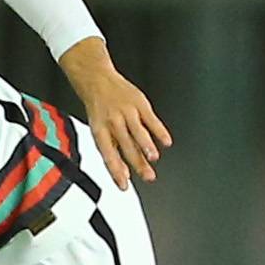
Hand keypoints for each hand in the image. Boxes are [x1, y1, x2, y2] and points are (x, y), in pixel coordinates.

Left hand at [58, 38, 171, 189]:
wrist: (97, 79)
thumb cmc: (99, 108)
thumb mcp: (99, 129)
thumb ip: (112, 151)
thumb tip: (122, 175)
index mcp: (100, 130)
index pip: (108, 155)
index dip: (116, 172)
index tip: (124, 185)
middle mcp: (113, 121)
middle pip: (126, 146)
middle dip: (138, 163)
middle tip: (148, 177)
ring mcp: (126, 111)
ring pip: (138, 131)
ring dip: (146, 146)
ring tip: (154, 158)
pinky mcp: (139, 102)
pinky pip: (151, 118)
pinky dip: (159, 131)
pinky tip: (166, 141)